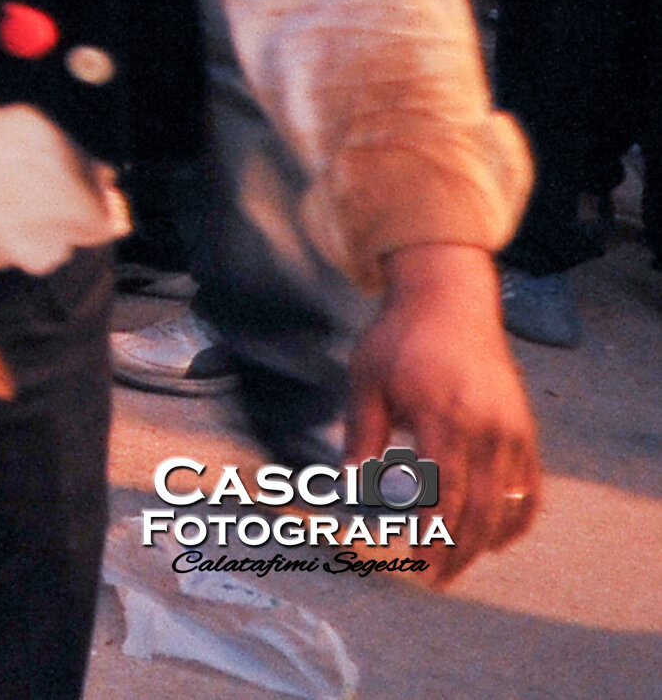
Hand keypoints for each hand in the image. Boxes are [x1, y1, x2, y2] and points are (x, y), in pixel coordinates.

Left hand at [350, 241, 541, 577]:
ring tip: (459, 565)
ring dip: (485, 542)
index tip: (416, 563)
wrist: (450, 300)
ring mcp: (513, 432)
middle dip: (459, 551)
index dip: (431, 535)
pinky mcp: (526, 431)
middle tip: (436, 579)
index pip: (442, 495)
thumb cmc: (399, 338)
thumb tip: (349, 485)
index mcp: (443, 418)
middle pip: (479, 510)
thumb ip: (361, 435)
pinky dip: (517, 518)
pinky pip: (530, 487)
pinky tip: (498, 539)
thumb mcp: (366, 379)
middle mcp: (486, 430)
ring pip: (507, 504)